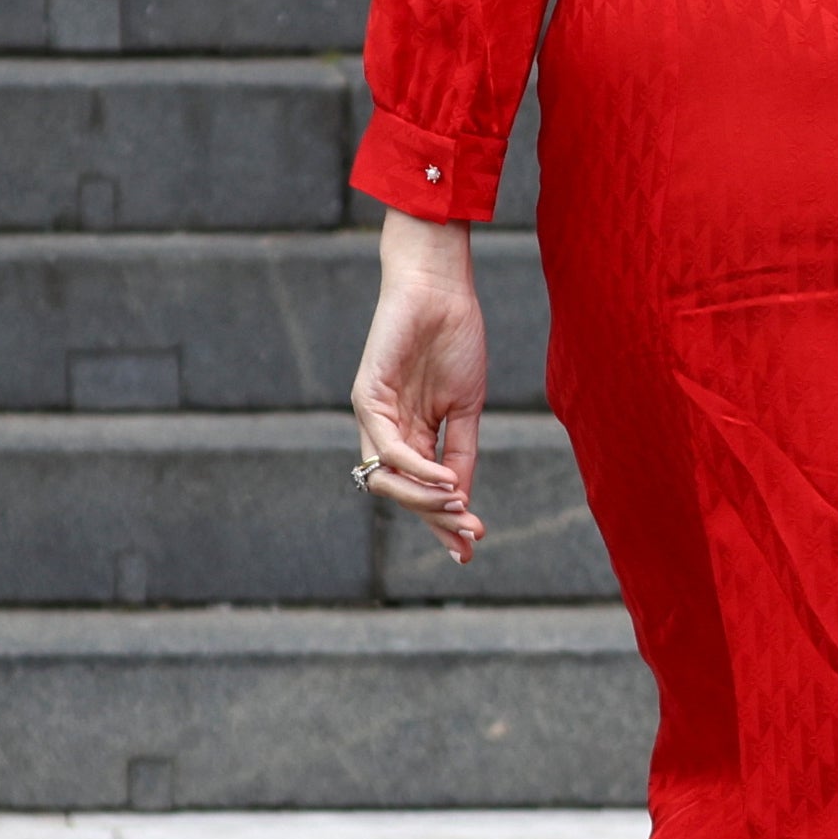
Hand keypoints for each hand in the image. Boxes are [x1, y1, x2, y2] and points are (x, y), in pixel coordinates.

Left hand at [350, 211, 490, 563]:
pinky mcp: (366, 395)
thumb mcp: (467, 407)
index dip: (442, 523)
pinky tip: (446, 481)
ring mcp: (373, 414)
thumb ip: (460, 452)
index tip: (470, 549)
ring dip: (424, 500)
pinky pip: (388, 447)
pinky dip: (416, 470)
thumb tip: (462, 500)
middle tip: (468, 536)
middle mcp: (386, 430)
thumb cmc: (456, 339)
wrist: (442, 289)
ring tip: (459, 505)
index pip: (420, 490)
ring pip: (388, 479)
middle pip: (401, 493)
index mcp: (412, 433)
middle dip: (435, 521)